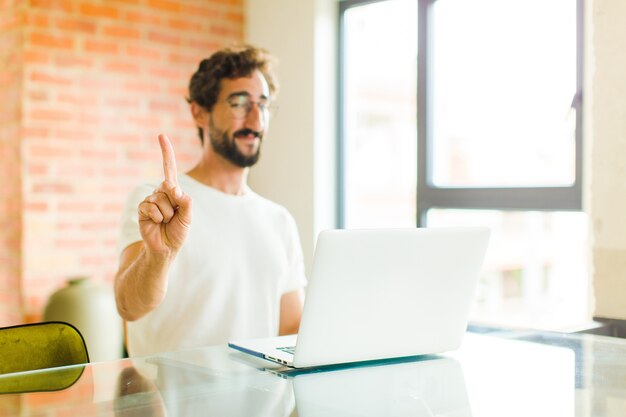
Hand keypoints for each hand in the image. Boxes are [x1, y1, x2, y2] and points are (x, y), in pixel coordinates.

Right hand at [137, 134, 191, 254]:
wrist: (165, 247)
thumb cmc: (178, 231)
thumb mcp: (188, 215)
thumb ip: (185, 200)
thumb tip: (171, 187)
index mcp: (172, 190)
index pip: (168, 168)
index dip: (166, 152)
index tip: (161, 136)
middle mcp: (160, 192)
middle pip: (169, 187)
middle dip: (175, 204)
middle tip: (173, 217)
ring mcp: (150, 199)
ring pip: (161, 199)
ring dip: (167, 214)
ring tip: (165, 222)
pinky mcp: (142, 209)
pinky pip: (152, 208)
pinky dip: (158, 218)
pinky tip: (156, 224)